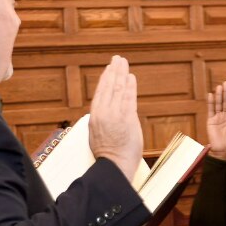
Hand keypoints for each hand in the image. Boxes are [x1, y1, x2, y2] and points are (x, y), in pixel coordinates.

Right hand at [89, 56, 142, 181]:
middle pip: (109, 87)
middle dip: (114, 71)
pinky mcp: (127, 119)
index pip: (100, 93)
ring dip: (122, 74)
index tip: (108, 69)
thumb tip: (105, 114)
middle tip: (117, 59)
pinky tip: (131, 77)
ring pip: (118, 89)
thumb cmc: (107, 156)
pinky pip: (129, 98)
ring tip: (124, 63)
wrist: (113, 166)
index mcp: (94, 117)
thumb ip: (102, 121)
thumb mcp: (96, 135)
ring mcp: (115, 115)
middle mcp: (103, 113)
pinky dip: (130, 86)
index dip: (105, 79)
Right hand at [206, 81, 225, 160]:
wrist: (223, 151)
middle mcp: (225, 116)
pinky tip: (210, 95)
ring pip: (218, 104)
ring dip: (218, 95)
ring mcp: (217, 118)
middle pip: (225, 102)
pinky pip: (210, 110)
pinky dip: (210, 102)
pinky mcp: (211, 121)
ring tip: (219, 87)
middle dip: (225, 93)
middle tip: (225, 83)